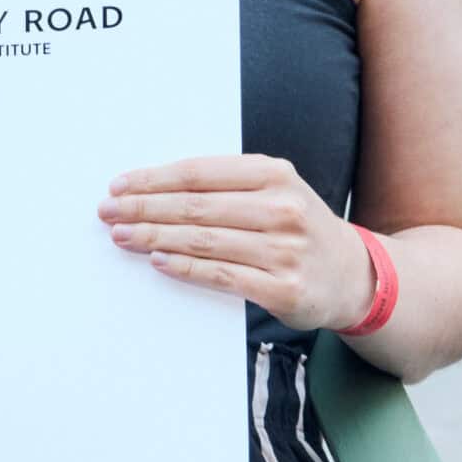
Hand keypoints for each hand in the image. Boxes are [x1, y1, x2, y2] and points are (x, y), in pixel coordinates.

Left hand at [98, 155, 374, 331]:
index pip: (198, 173)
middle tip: (107, 212)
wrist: (353, 275)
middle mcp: (282, 209)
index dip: (153, 179)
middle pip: (195, 207)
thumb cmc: (297, 226)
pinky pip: (221, 276)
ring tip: (121, 236)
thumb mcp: (275, 189)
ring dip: (154, 238)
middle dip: (143, 209)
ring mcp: (285, 250)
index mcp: (274, 175)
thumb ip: (225, 184)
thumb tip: (153, 187)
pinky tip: (157, 262)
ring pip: (203, 241)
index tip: (118, 186)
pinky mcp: (284, 288)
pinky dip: (184, 268)